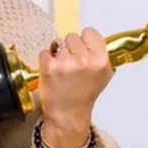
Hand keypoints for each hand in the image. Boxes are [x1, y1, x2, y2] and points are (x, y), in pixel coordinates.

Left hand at [37, 28, 113, 147]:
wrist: (67, 115)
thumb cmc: (83, 97)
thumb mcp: (103, 76)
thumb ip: (100, 55)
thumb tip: (92, 38)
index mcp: (100, 61)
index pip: (90, 32)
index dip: (85, 40)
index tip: (83, 48)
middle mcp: (84, 61)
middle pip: (72, 36)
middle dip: (70, 48)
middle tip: (72, 64)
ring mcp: (65, 63)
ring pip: (58, 42)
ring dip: (57, 53)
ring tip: (63, 69)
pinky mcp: (49, 67)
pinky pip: (45, 52)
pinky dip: (46, 60)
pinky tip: (53, 72)